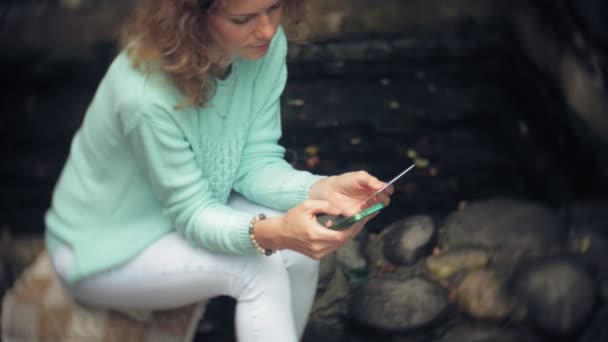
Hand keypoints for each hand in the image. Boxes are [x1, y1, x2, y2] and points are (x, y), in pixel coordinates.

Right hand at [253, 200, 372, 258]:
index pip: (342, 235)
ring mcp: (318, 254)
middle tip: (361, 219)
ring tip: (353, 222)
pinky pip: (333, 247)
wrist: (279, 234)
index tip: (362, 219)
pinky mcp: (317, 256)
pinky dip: (338, 238)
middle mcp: (318, 247)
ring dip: (347, 234)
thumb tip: (341, 211)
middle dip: (354, 230)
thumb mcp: (307, 206)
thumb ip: (325, 206)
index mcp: (315, 235)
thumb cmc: (292, 218)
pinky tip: (340, 229)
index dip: (354, 228)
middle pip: (343, 241)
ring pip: (339, 245)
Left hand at [309, 171, 392, 215]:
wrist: (330, 191)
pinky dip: (367, 212)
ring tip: (367, 200)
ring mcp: (367, 207)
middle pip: (385, 200)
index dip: (389, 189)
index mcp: (374, 187)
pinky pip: (368, 216)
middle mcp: (372, 198)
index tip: (387, 189)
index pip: (387, 189)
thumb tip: (381, 185)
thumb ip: (370, 180)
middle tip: (377, 195)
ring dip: (375, 205)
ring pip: (377, 209)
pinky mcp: (360, 215)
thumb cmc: (345, 182)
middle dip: (383, 198)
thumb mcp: (359, 176)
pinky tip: (362, 207)